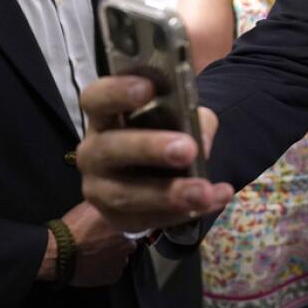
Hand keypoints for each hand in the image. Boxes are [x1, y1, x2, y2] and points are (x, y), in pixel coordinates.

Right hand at [61, 201, 137, 286]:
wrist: (58, 253)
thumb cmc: (71, 230)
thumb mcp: (90, 206)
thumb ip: (107, 206)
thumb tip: (112, 202)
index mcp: (125, 226)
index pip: (136, 225)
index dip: (125, 226)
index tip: (115, 228)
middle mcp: (127, 244)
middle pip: (130, 242)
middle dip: (120, 241)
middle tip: (103, 240)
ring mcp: (121, 262)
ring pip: (122, 257)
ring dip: (113, 255)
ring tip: (96, 252)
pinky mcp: (112, 276)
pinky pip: (114, 271)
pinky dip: (107, 269)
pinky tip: (95, 263)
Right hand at [77, 75, 230, 232]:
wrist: (148, 177)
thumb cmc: (160, 134)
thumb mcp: (178, 117)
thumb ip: (193, 118)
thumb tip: (203, 142)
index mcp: (104, 116)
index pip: (96, 99)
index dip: (117, 92)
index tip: (147, 88)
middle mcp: (94, 151)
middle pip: (110, 148)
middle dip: (149, 148)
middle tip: (187, 149)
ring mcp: (99, 188)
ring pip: (126, 194)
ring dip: (169, 193)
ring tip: (204, 191)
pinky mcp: (115, 218)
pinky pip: (147, 218)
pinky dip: (184, 212)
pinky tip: (214, 200)